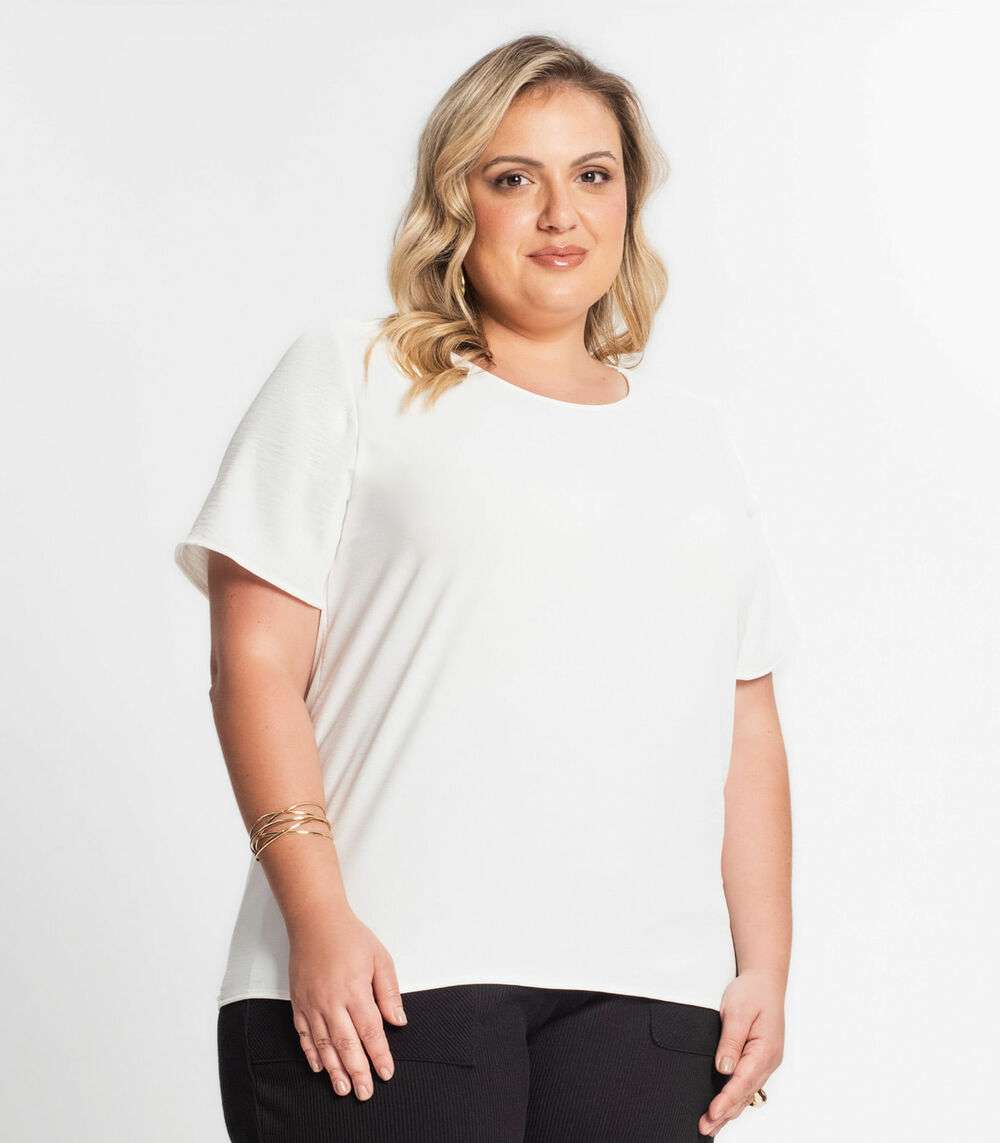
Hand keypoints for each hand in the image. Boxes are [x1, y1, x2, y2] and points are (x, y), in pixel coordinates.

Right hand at [287, 908, 407, 1100]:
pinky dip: (311, 1054)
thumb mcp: (380, 957)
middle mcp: (332, 1002)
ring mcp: (312, 1004)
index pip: (370, 1031)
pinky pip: (303, 1035)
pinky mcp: (298, 1003)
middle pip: (347, 1045)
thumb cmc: (350, 937)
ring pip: (324, 1045)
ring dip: (334, 1070)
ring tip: (343, 1089)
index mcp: (355, 990)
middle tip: (365, 1092)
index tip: (386, 1072)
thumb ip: (388, 991)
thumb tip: (397, 1020)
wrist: (315, 921)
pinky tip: (319, 1067)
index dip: (379, 1055)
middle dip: (358, 1072)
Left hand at [700, 968, 785, 1136]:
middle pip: (745, 1094)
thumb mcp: (737, 1012)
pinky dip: (736, 1099)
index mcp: (765, 1050)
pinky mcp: (760, 1060)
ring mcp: (766, 1063)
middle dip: (725, 1113)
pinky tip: (726, 1108)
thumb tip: (724, 1068)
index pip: (743, 1081)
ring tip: (712, 1125)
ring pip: (747, 1093)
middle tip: (705, 1128)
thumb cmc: (752, 993)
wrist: (764, 981)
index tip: (712, 1113)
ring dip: (730, 1110)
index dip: (726, 1100)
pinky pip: (748, 1085)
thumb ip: (730, 1041)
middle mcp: (768, 1061)